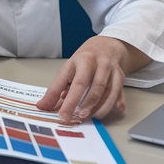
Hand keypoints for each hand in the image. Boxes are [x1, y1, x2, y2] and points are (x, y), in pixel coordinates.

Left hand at [35, 36, 150, 123]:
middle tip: (79, 117)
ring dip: (100, 106)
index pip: (72, 82)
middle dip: (86, 103)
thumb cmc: (84, 60)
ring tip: (91, 116)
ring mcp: (109, 68)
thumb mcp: (67, 70)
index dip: (67, 101)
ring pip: (108, 90)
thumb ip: (56, 89)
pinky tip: (114, 110)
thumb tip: (43, 106)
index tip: (62, 116)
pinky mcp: (120, 74)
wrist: (104, 46)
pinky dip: (116, 102)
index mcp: (78, 61)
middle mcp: (95, 63)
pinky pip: (119, 91)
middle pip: (93, 85)